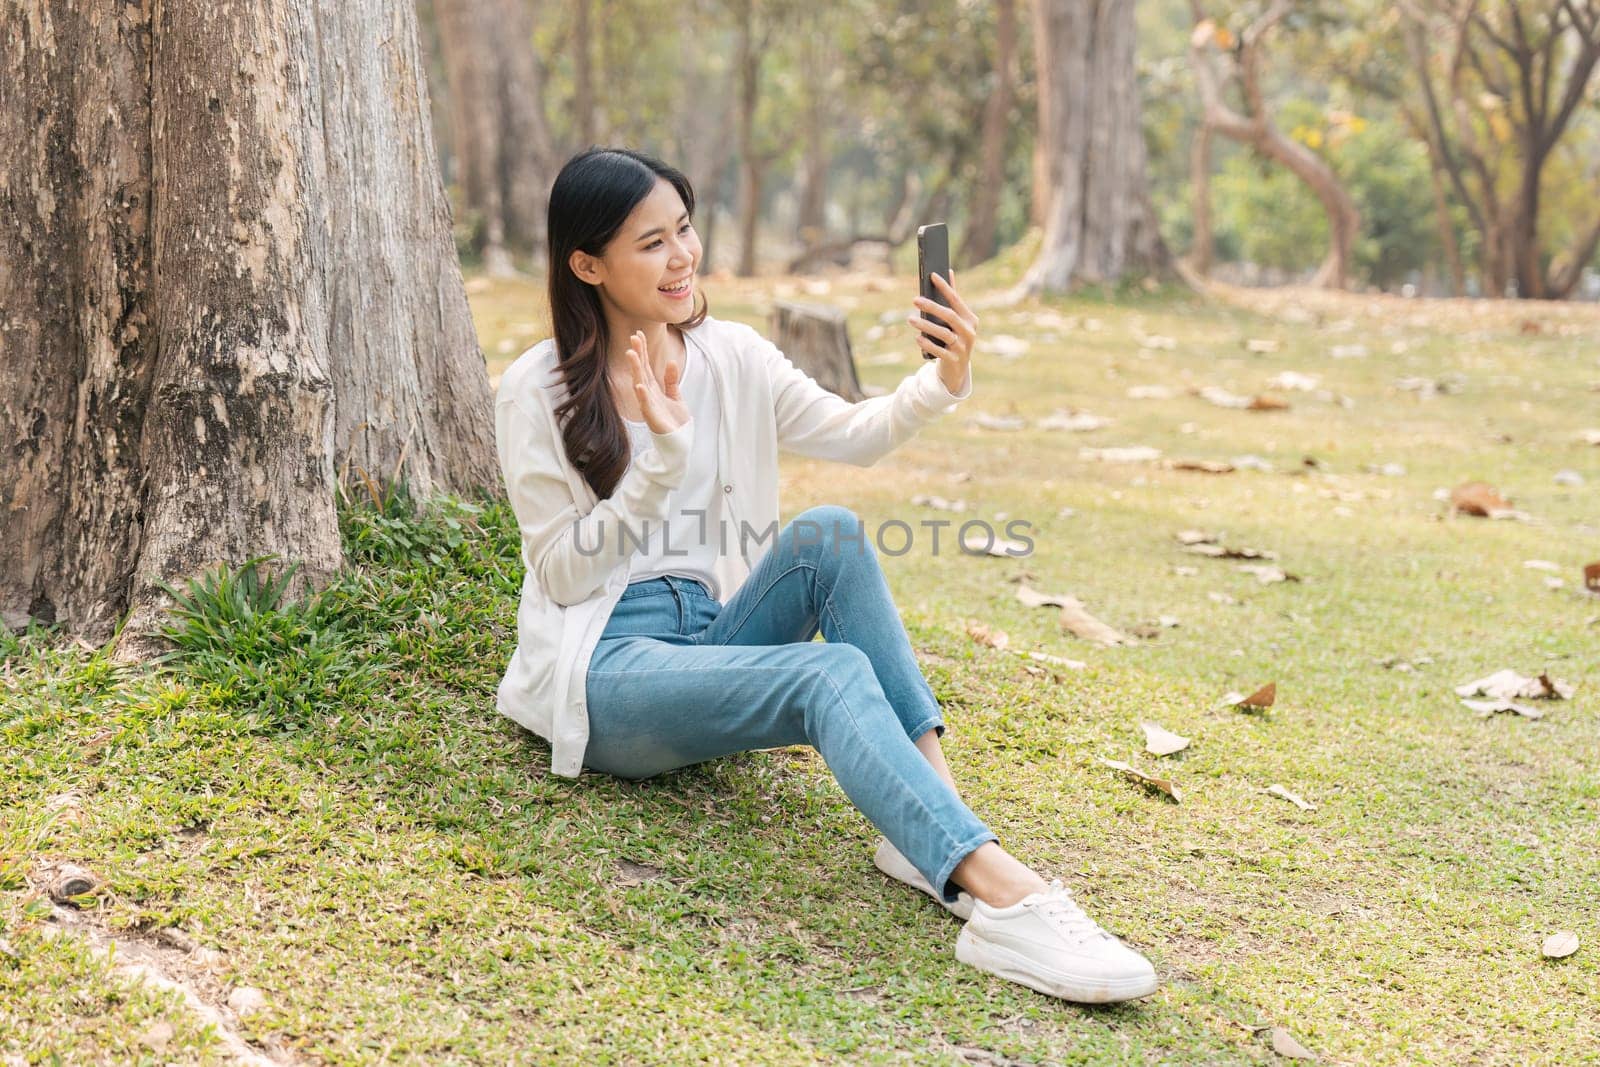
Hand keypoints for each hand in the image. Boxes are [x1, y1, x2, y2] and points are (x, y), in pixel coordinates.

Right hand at [625, 330, 690, 434]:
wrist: (679, 442)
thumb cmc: (674, 421)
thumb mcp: (675, 396)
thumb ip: (671, 380)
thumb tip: (670, 362)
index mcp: (653, 388)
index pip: (646, 365)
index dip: (643, 350)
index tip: (639, 333)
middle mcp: (648, 395)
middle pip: (642, 371)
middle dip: (638, 354)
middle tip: (634, 337)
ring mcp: (649, 406)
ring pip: (640, 384)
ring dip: (636, 369)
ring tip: (632, 354)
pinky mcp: (653, 418)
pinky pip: (646, 405)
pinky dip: (643, 395)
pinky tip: (639, 385)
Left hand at [908, 271, 977, 394]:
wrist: (957, 369)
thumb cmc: (955, 338)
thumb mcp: (957, 320)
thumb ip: (953, 299)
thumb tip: (949, 272)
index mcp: (970, 319)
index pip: (956, 299)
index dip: (945, 287)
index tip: (932, 275)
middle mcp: (969, 332)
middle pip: (950, 316)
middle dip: (932, 307)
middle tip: (915, 300)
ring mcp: (963, 347)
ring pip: (943, 333)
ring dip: (925, 326)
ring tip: (910, 319)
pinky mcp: (954, 360)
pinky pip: (939, 351)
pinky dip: (927, 344)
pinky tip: (917, 338)